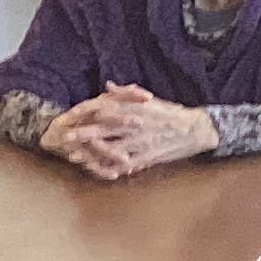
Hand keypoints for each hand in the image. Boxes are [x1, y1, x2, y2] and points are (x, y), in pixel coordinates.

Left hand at [40, 84, 215, 180]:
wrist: (194, 129)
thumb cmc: (171, 113)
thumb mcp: (148, 100)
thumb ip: (126, 93)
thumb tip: (107, 86)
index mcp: (134, 109)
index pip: (106, 110)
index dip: (87, 114)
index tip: (71, 115)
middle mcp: (135, 125)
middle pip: (105, 130)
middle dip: (83, 135)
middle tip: (66, 138)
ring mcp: (141, 142)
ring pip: (112, 150)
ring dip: (92, 155)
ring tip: (76, 158)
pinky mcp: (149, 156)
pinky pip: (128, 165)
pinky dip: (114, 169)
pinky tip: (101, 173)